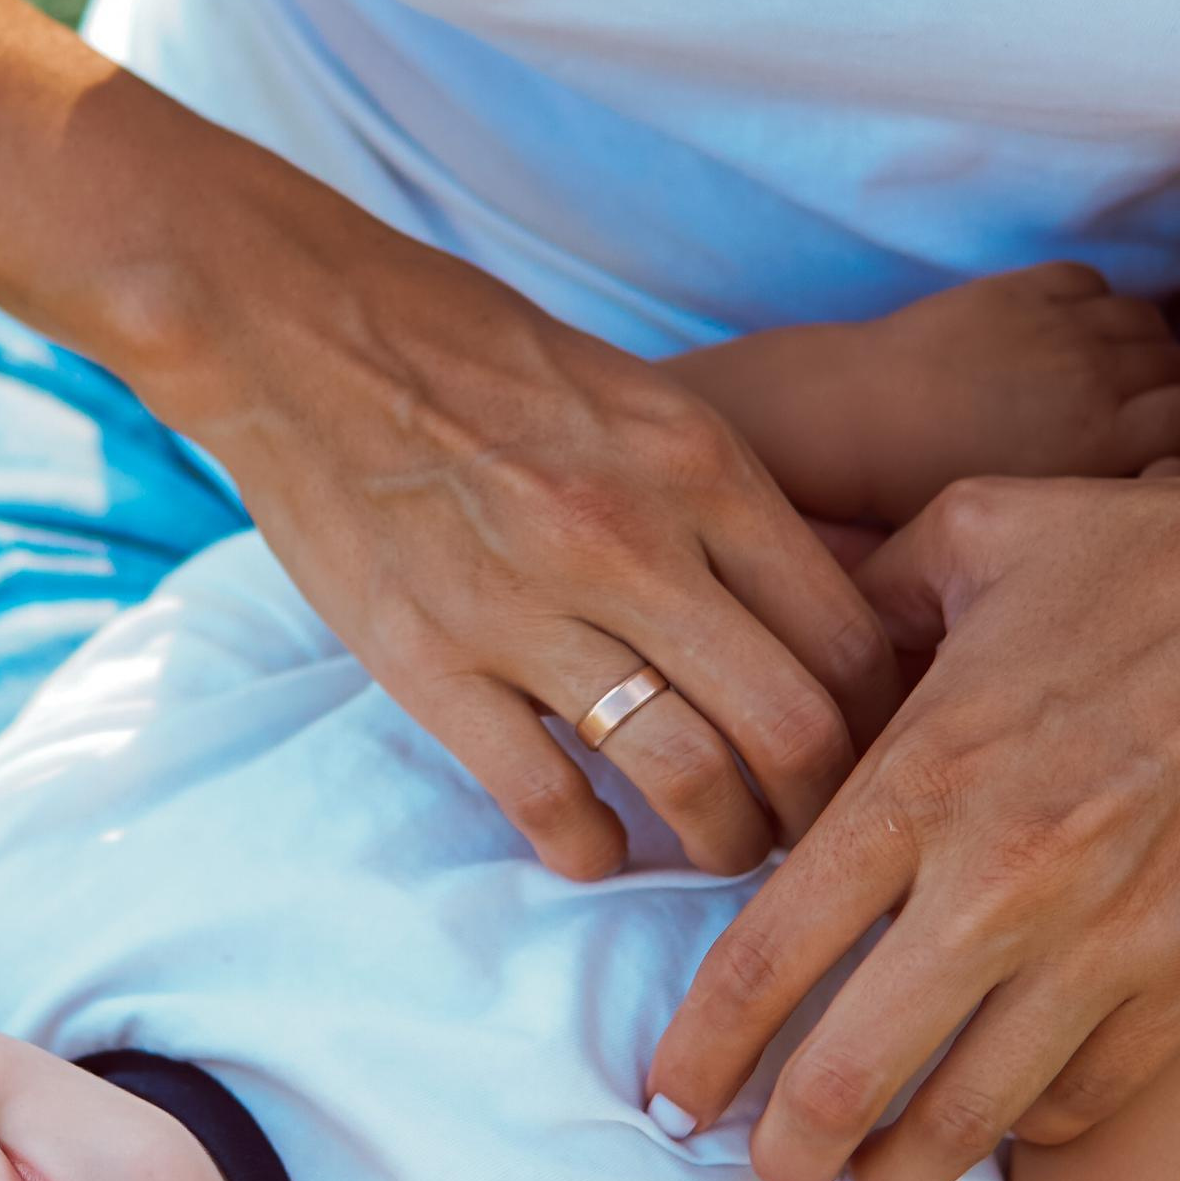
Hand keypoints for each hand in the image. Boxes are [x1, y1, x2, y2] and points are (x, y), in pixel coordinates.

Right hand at [149, 175, 897, 880]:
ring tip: (717, 849)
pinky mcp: (431, 660)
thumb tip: (804, 616)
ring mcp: (528, 605)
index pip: (847, 636)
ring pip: (686, 777)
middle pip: (792, 726)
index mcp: (699, 466)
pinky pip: (547, 798)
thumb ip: (720, 501)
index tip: (866, 757)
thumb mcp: (640, 398)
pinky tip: (598, 849)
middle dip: (821, 808)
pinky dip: (591, 850)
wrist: (300, 329)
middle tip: (811, 831)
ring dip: (720, 841)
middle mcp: (631, 539)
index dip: (879, 724)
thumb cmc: (476, 355)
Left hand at [648, 471, 1179, 1180]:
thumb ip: (857, 598)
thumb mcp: (971, 541)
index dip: (703, 1047)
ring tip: (866, 1176)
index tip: (669, 1097)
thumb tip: (784, 632)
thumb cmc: (1137, 563)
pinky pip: (1084, 1096)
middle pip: (852, 1071)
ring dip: (901, 1167)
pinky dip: (1026, 1121)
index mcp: (923, 778)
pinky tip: (994, 1110)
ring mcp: (1106, 941)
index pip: (771, 951)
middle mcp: (1004, 880)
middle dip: (785, 1148)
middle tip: (759, 1170)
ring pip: (972, 1117)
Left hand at [686, 258, 1179, 529]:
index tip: (1167, 440)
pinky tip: (1069, 331)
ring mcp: (1058, 327)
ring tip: (1108, 369)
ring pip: (1143, 319)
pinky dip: (1094, 303)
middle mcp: (1092, 378)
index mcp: (1098, 443)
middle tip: (1139, 406)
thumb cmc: (927, 489)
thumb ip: (1097, 488)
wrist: (852, 421)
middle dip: (1169, 385)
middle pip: (1176, 364)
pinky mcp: (1021, 290)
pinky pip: (1093, 283)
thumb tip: (1141, 475)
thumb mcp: (1024, 512)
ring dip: (1138, 342)